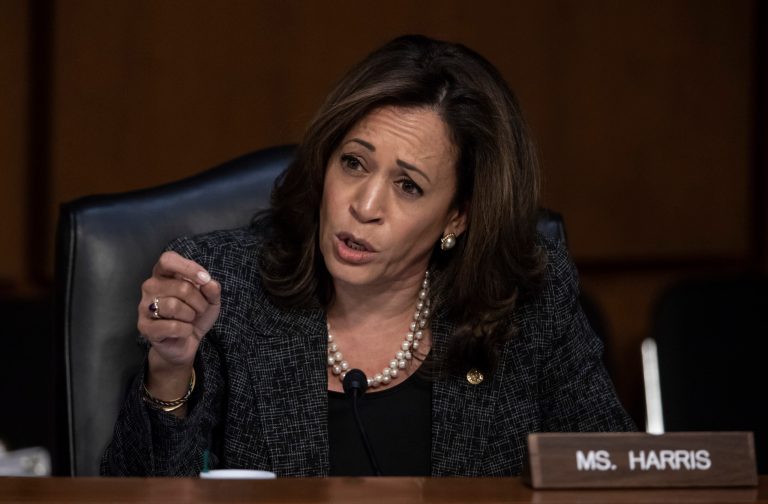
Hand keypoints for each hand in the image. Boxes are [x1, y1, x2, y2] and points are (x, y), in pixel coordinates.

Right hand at [138, 251, 220, 374]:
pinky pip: (172, 326)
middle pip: (181, 286)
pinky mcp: (144, 327)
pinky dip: (186, 330)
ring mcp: (144, 306)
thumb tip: (209, 283)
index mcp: (164, 275)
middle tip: (199, 309)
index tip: (204, 279)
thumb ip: (212, 289)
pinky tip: (184, 331)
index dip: (188, 267)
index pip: (168, 259)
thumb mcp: (210, 300)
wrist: (186, 342)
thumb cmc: (195, 315)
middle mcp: (150, 286)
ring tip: (190, 320)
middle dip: (199, 301)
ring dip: (191, 315)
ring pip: (174, 306)